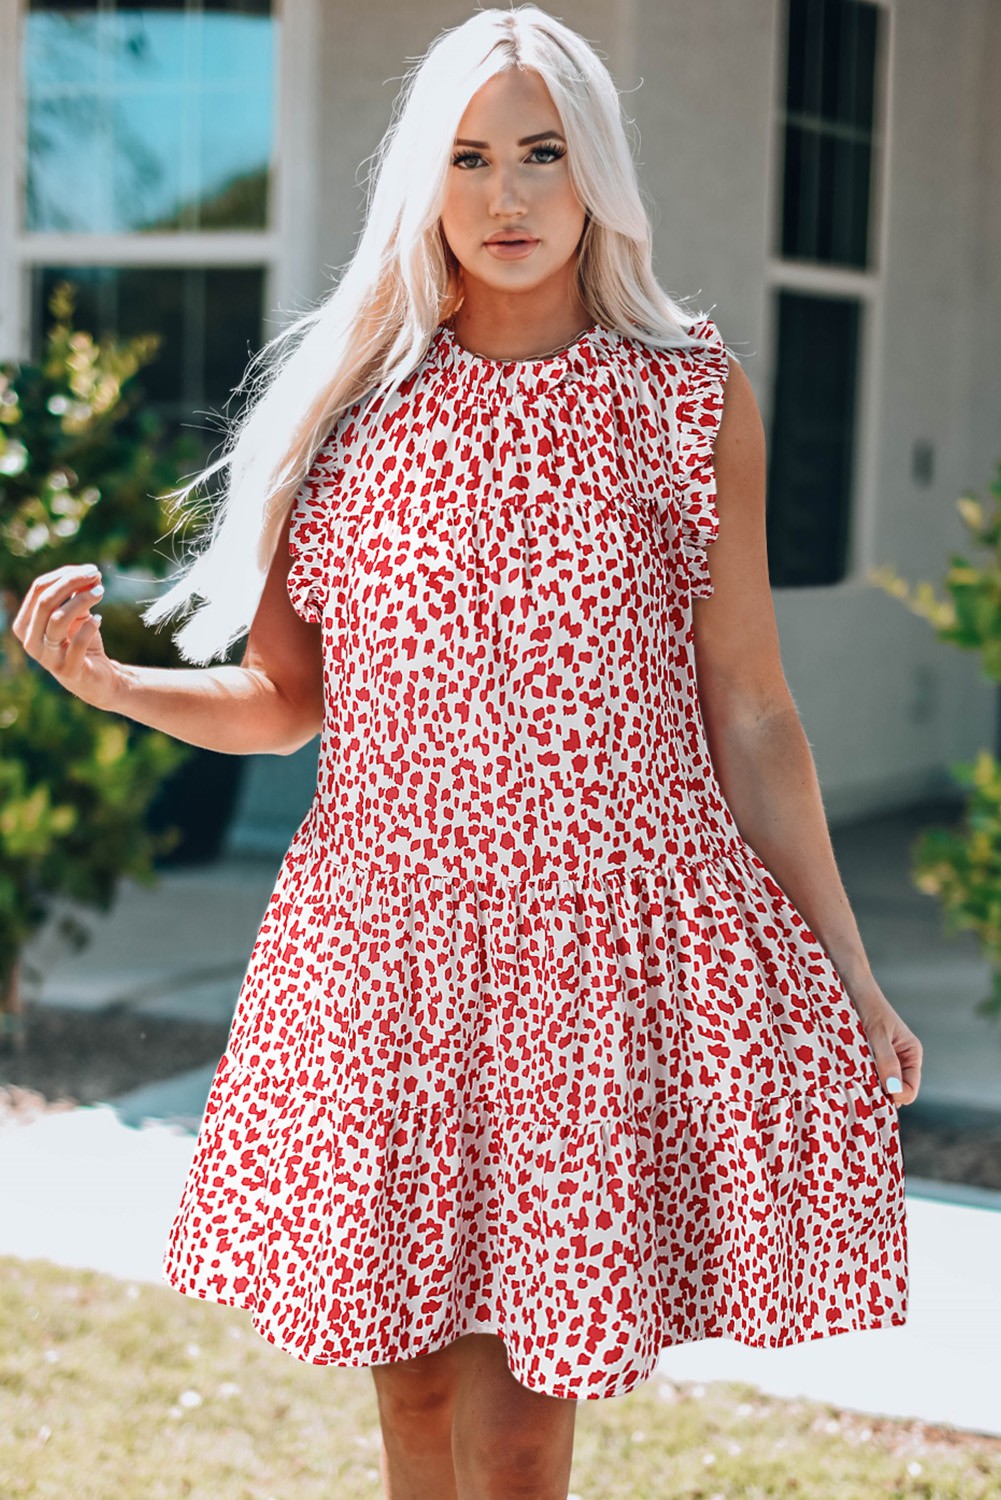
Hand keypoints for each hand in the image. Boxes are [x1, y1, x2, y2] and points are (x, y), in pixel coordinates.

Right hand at [10, 564, 120, 711]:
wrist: (97, 678)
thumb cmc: (82, 642)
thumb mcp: (77, 615)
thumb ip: (77, 594)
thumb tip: (89, 573)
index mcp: (25, 624)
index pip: (38, 590)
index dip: (64, 575)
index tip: (91, 570)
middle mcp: (30, 641)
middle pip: (45, 602)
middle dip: (72, 583)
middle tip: (97, 575)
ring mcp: (47, 658)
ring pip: (58, 619)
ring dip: (82, 600)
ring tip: (101, 592)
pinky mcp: (68, 670)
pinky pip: (77, 642)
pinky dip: (90, 626)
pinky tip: (99, 619)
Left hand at [846, 977, 922, 1106]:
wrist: (850, 983)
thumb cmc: (866, 1004)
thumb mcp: (877, 1033)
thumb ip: (887, 1061)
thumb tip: (895, 1092)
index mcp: (911, 1054)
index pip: (909, 1090)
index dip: (895, 1097)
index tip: (875, 1092)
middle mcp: (900, 1059)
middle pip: (894, 1091)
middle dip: (879, 1092)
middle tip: (859, 1085)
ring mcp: (883, 1058)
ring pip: (878, 1084)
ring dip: (866, 1084)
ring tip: (851, 1075)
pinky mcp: (866, 1055)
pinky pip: (865, 1074)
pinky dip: (857, 1076)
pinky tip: (845, 1071)